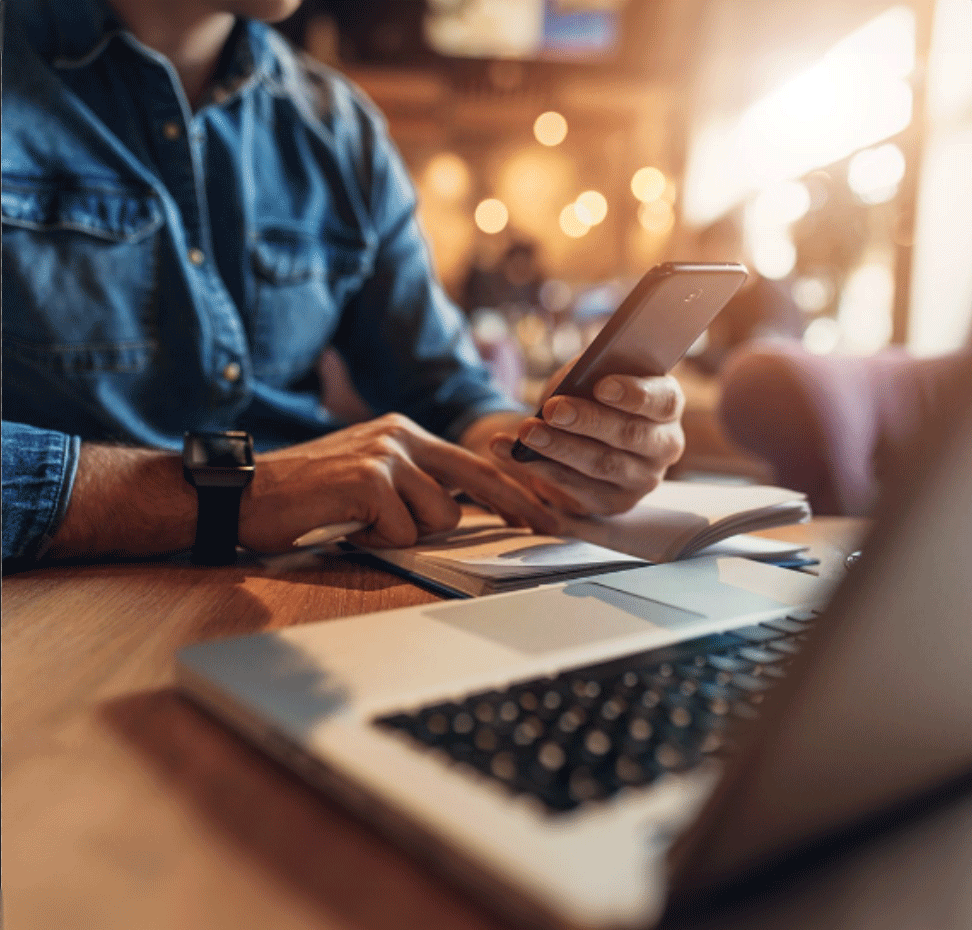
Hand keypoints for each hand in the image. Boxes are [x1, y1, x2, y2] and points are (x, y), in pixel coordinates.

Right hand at [239, 413, 556, 551]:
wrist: (244, 494)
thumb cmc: (307, 497)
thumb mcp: (369, 479)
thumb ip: (412, 484)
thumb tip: (458, 511)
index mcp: (404, 434)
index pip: (474, 462)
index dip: (515, 488)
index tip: (547, 509)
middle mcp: (400, 436)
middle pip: (478, 478)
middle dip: (519, 506)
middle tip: (551, 528)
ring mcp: (385, 454)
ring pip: (440, 516)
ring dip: (408, 533)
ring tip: (366, 524)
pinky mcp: (368, 479)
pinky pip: (403, 531)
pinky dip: (377, 541)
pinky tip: (347, 527)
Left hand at [487, 366, 684, 515]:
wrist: (585, 436)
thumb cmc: (593, 395)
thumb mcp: (594, 375)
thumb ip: (591, 371)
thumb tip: (574, 378)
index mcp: (668, 406)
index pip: (662, 401)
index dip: (634, 394)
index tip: (601, 386)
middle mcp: (664, 446)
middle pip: (629, 434)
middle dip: (588, 421)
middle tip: (553, 409)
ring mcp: (642, 479)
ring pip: (602, 464)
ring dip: (560, 447)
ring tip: (527, 431)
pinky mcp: (614, 502)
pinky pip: (577, 488)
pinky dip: (541, 469)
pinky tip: (514, 453)